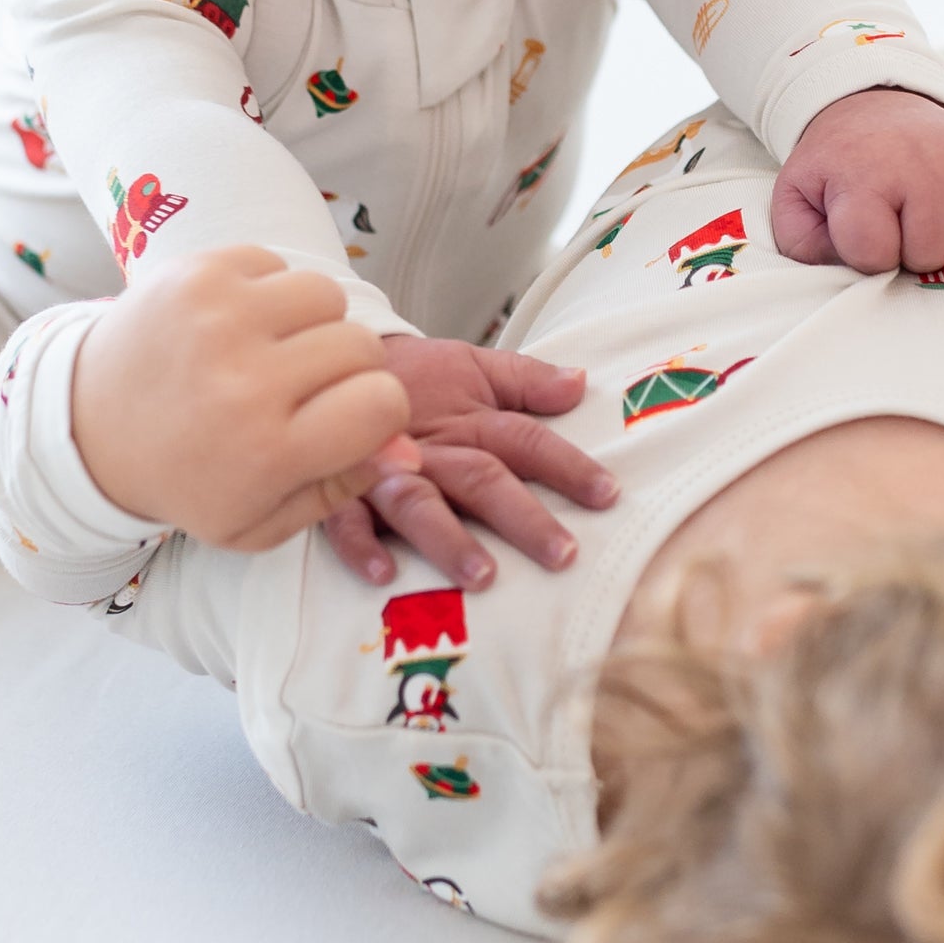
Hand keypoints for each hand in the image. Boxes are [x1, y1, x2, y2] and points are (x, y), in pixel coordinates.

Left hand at [67, 247, 417, 552]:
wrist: (87, 427)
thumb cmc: (189, 479)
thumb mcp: (262, 519)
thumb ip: (342, 487)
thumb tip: (405, 444)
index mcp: (266, 450)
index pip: (384, 404)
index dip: (379, 413)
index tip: (348, 420)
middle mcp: (245, 380)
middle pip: (363, 347)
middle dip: (347, 371)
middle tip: (301, 391)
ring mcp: (219, 317)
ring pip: (327, 295)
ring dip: (312, 324)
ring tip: (272, 352)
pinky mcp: (196, 272)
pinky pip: (279, 263)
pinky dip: (269, 292)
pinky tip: (237, 327)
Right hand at [323, 337, 619, 589]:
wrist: (335, 367)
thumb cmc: (415, 377)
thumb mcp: (473, 365)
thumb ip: (526, 378)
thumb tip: (580, 383)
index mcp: (471, 420)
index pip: (526, 441)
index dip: (567, 466)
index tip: (608, 495)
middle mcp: (434, 449)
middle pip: (482, 480)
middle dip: (522, 518)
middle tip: (562, 555)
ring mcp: (384, 470)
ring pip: (420, 504)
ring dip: (449, 540)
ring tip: (482, 577)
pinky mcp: (340, 490)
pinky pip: (345, 520)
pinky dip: (361, 545)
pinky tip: (383, 574)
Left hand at [770, 87, 943, 274]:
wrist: (875, 106)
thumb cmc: (837, 165)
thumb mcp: (797, 198)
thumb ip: (804, 246)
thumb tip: (848, 274)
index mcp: (866, 177)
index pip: (876, 255)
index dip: (867, 256)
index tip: (861, 233)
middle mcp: (923, 167)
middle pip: (931, 255)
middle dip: (910, 252)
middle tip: (896, 222)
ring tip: (924, 214)